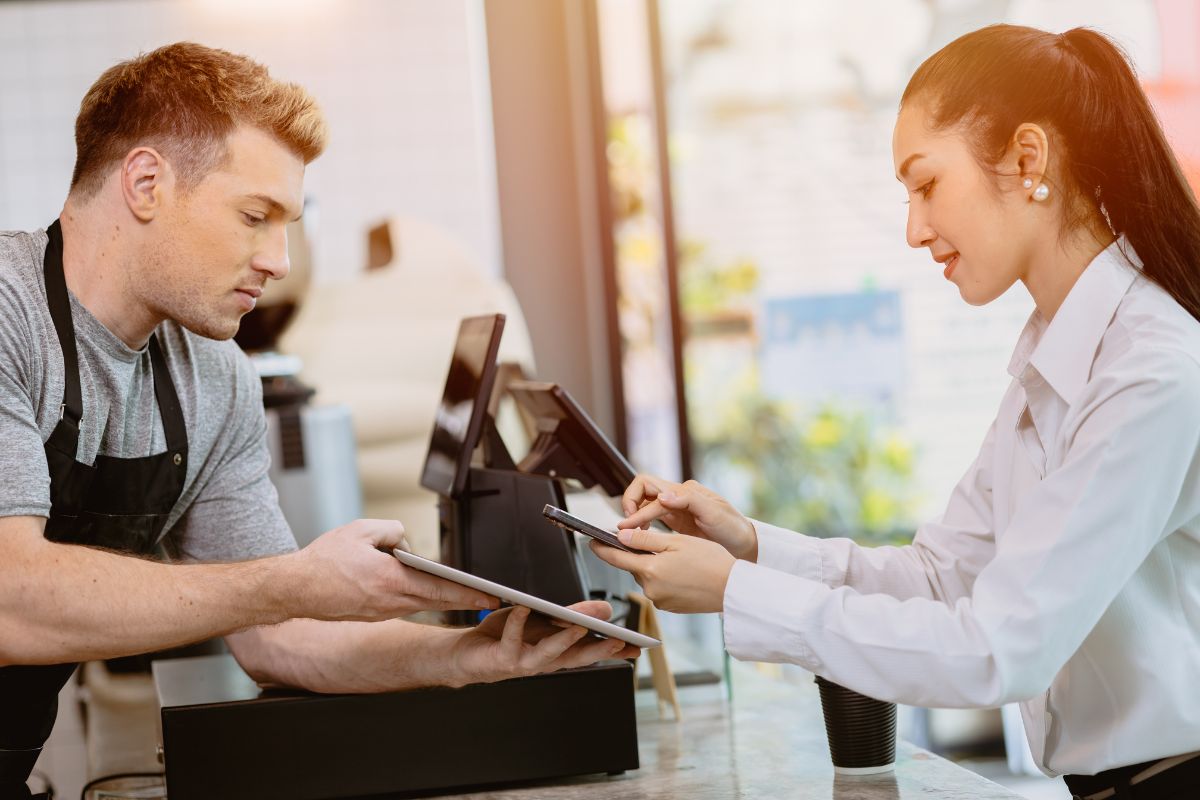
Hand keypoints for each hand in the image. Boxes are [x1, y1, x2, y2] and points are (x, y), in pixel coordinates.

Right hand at [288, 519, 498, 620]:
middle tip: (488, 599)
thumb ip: (392, 531)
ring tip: (464, 594)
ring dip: (442, 600)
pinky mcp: (373, 614)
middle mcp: (390, 602)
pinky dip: (420, 600)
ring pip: (421, 604)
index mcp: (391, 580)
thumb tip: (405, 543)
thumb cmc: (323, 561)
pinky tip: (426, 592)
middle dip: (465, 600)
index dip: (468, 593)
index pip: (439, 588)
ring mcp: (382, 612)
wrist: (295, 589)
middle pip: (436, 601)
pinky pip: (404, 606)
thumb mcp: (361, 531)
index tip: (488, 595)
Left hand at [448, 600, 640, 686]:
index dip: (614, 651)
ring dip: (564, 641)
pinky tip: (524, 607)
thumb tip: (604, 610)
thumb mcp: (543, 621)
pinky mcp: (502, 659)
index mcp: (557, 652)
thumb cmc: (506, 636)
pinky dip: (517, 623)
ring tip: (580, 625)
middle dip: (598, 650)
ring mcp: (524, 663)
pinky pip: (511, 640)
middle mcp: (544, 662)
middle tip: (619, 641)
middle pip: (576, 658)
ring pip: (548, 654)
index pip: (591, 652)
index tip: (638, 646)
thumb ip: (572, 616)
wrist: (466, 654)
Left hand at [590, 530, 735, 613]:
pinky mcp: (669, 607)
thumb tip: (620, 536)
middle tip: (660, 543)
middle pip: (633, 567)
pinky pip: (658, 588)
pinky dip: (664, 579)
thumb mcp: (677, 542)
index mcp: (650, 569)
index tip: (591, 541)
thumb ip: (645, 539)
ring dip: (654, 566)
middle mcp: (651, 589)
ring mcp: (660, 600)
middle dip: (639, 554)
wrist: (733, 589)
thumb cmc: (710, 561)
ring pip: (647, 577)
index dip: (601, 548)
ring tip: (679, 559)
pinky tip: (682, 573)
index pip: (616, 558)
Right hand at [620, 475, 757, 560]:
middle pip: (642, 489)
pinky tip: (642, 537)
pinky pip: (652, 518)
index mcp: (684, 492)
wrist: (745, 545)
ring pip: (645, 504)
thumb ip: (689, 500)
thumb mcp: (714, 513)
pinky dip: (642, 525)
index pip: (649, 490)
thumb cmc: (733, 528)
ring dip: (634, 516)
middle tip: (625, 527)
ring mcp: (676, 510)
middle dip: (629, 504)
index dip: (636, 508)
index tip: (628, 525)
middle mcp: (677, 497)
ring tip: (629, 534)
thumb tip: (662, 496)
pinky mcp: (676, 523)